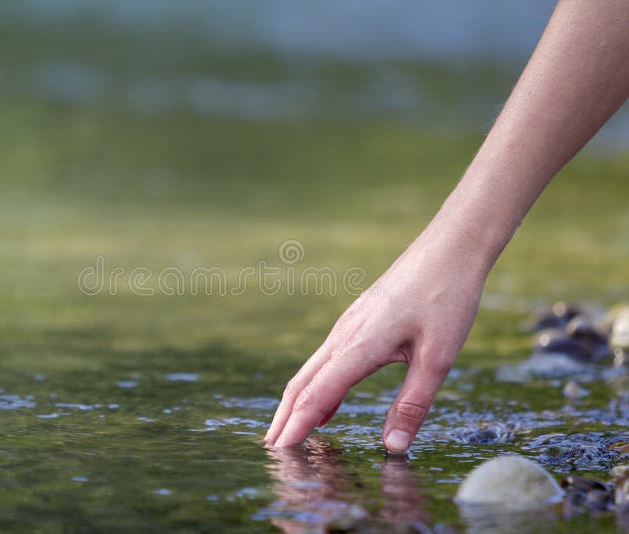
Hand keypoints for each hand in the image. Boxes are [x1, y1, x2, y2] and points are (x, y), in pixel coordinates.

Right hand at [264, 227, 486, 451]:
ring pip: (311, 371)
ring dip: (296, 403)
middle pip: (302, 383)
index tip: (280, 453)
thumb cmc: (447, 298)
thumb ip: (413, 404)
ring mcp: (347, 326)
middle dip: (284, 419)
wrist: (449, 248)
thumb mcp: (438, 358)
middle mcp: (344, 335)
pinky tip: (325, 408)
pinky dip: (316, 388)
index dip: (297, 426)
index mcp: (360, 345)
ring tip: (287, 434)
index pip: (317, 394)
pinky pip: (326, 361)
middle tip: (272, 452)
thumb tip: (392, 448)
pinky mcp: (357, 322)